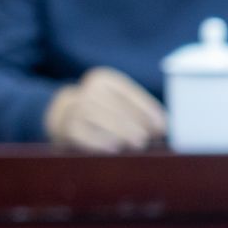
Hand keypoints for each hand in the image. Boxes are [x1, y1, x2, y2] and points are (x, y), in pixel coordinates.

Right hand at [44, 67, 165, 152]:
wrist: (63, 117)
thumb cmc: (104, 113)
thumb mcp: (119, 103)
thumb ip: (140, 112)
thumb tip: (164, 127)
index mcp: (104, 78)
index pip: (128, 93)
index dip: (147, 110)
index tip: (162, 127)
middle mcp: (87, 89)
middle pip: (113, 104)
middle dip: (134, 122)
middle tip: (148, 138)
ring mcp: (74, 106)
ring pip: (97, 116)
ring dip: (120, 131)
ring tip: (137, 144)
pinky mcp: (67, 126)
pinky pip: (82, 133)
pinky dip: (99, 141)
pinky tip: (114, 149)